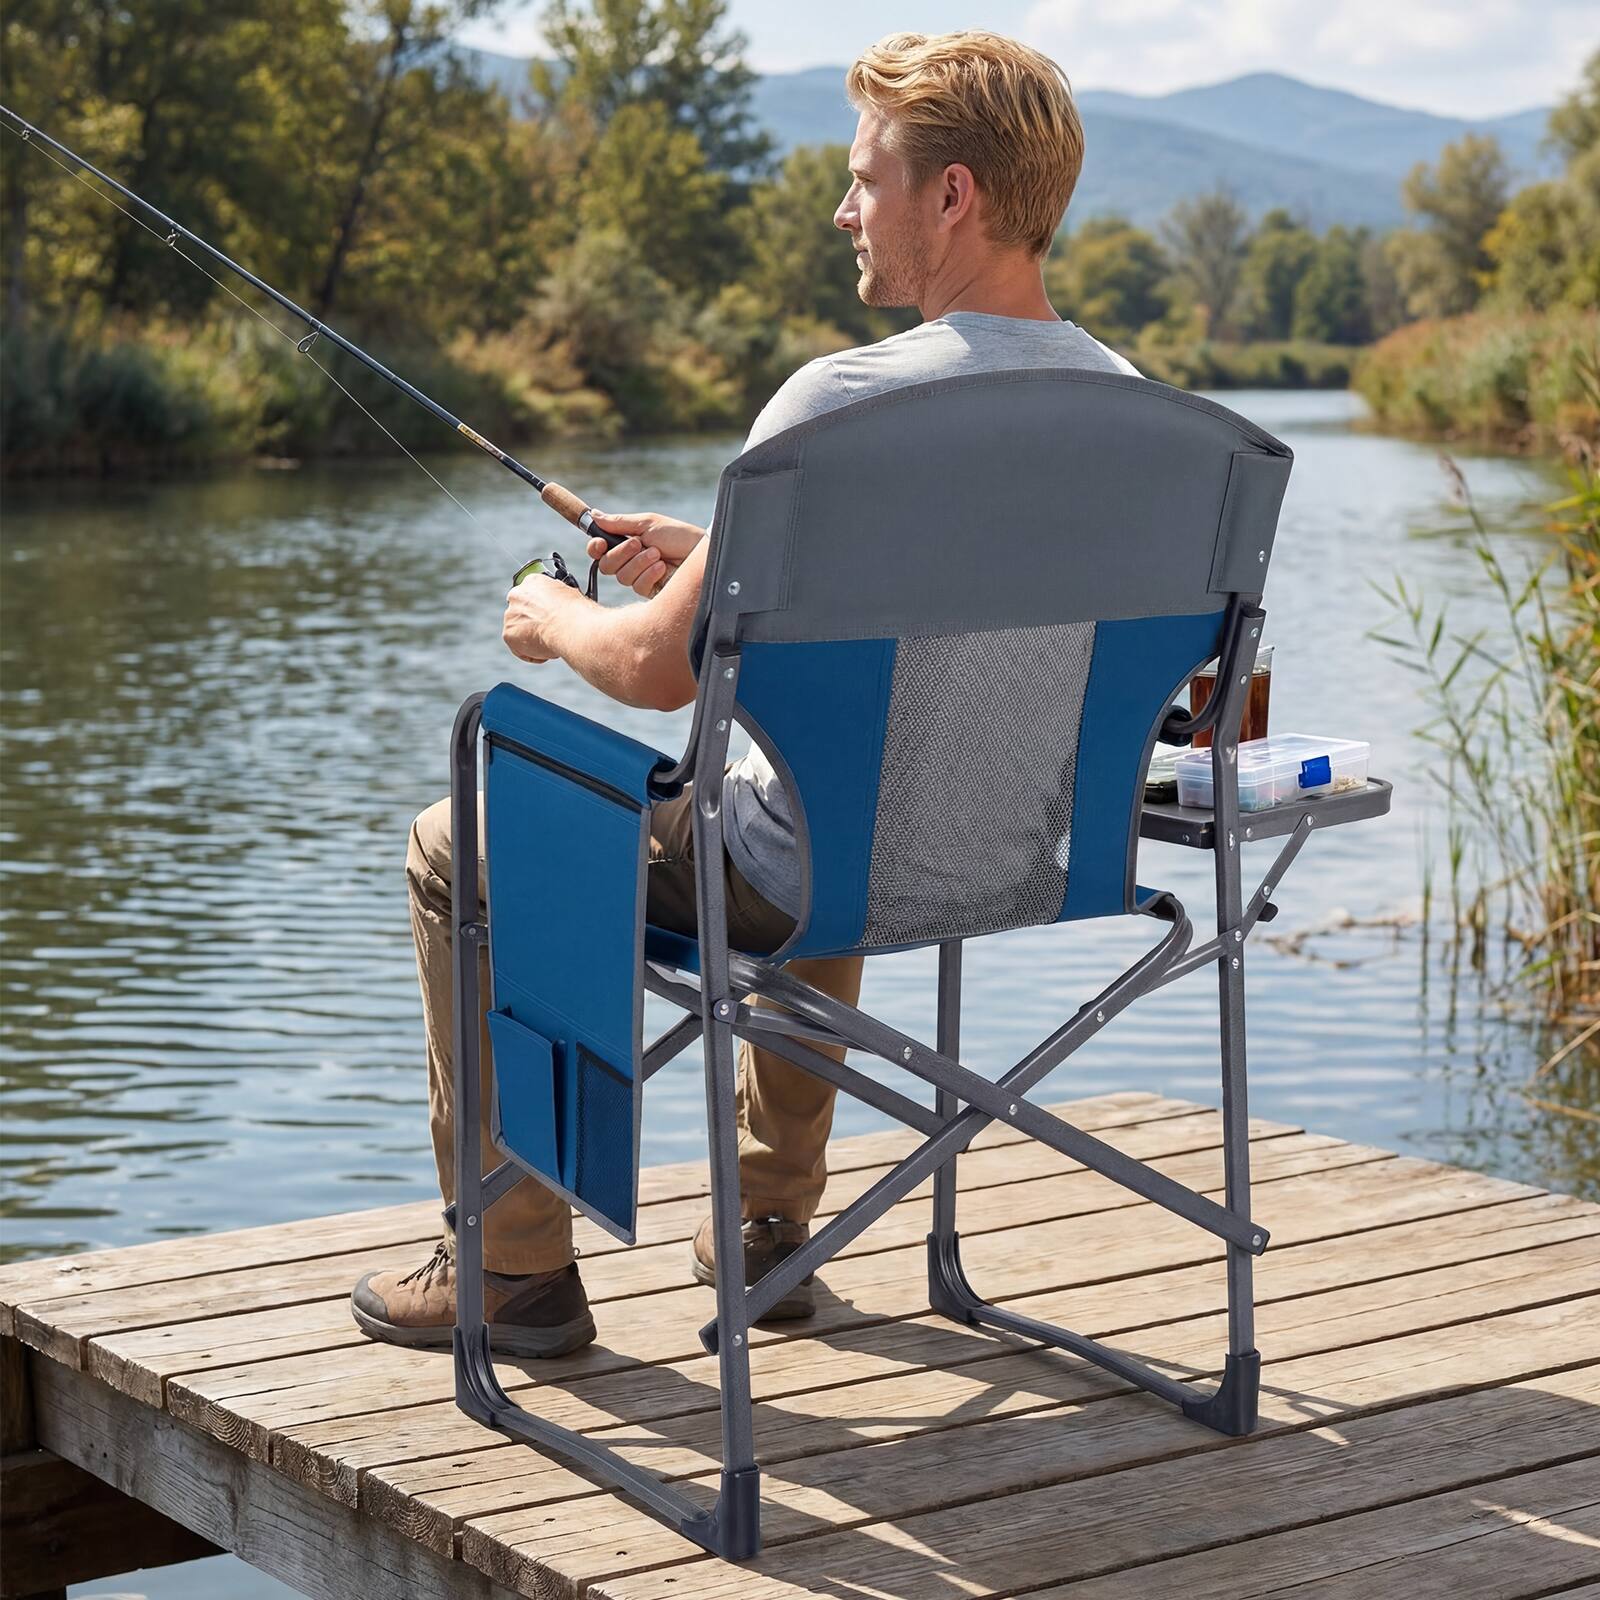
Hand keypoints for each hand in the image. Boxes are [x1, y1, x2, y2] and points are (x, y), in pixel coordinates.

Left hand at [502, 571, 579, 663]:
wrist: (571, 627)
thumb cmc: (576, 613)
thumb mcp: (570, 598)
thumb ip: (558, 601)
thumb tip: (562, 609)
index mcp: (534, 582)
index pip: (532, 595)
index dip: (540, 609)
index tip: (548, 618)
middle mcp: (517, 594)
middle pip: (521, 612)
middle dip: (533, 623)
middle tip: (549, 632)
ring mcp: (510, 614)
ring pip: (519, 631)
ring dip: (533, 639)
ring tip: (552, 644)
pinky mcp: (508, 634)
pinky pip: (520, 648)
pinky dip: (533, 654)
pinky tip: (548, 652)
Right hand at [586, 510, 705, 598]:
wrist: (702, 554)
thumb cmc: (679, 536)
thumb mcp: (648, 524)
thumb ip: (620, 522)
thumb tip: (594, 514)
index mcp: (628, 543)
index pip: (601, 550)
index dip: (595, 548)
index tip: (600, 543)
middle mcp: (632, 561)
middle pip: (606, 565)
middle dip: (621, 553)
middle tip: (638, 543)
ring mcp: (641, 577)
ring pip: (622, 577)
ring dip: (639, 563)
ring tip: (658, 554)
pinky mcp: (652, 591)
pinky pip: (637, 586)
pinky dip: (649, 575)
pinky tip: (662, 568)